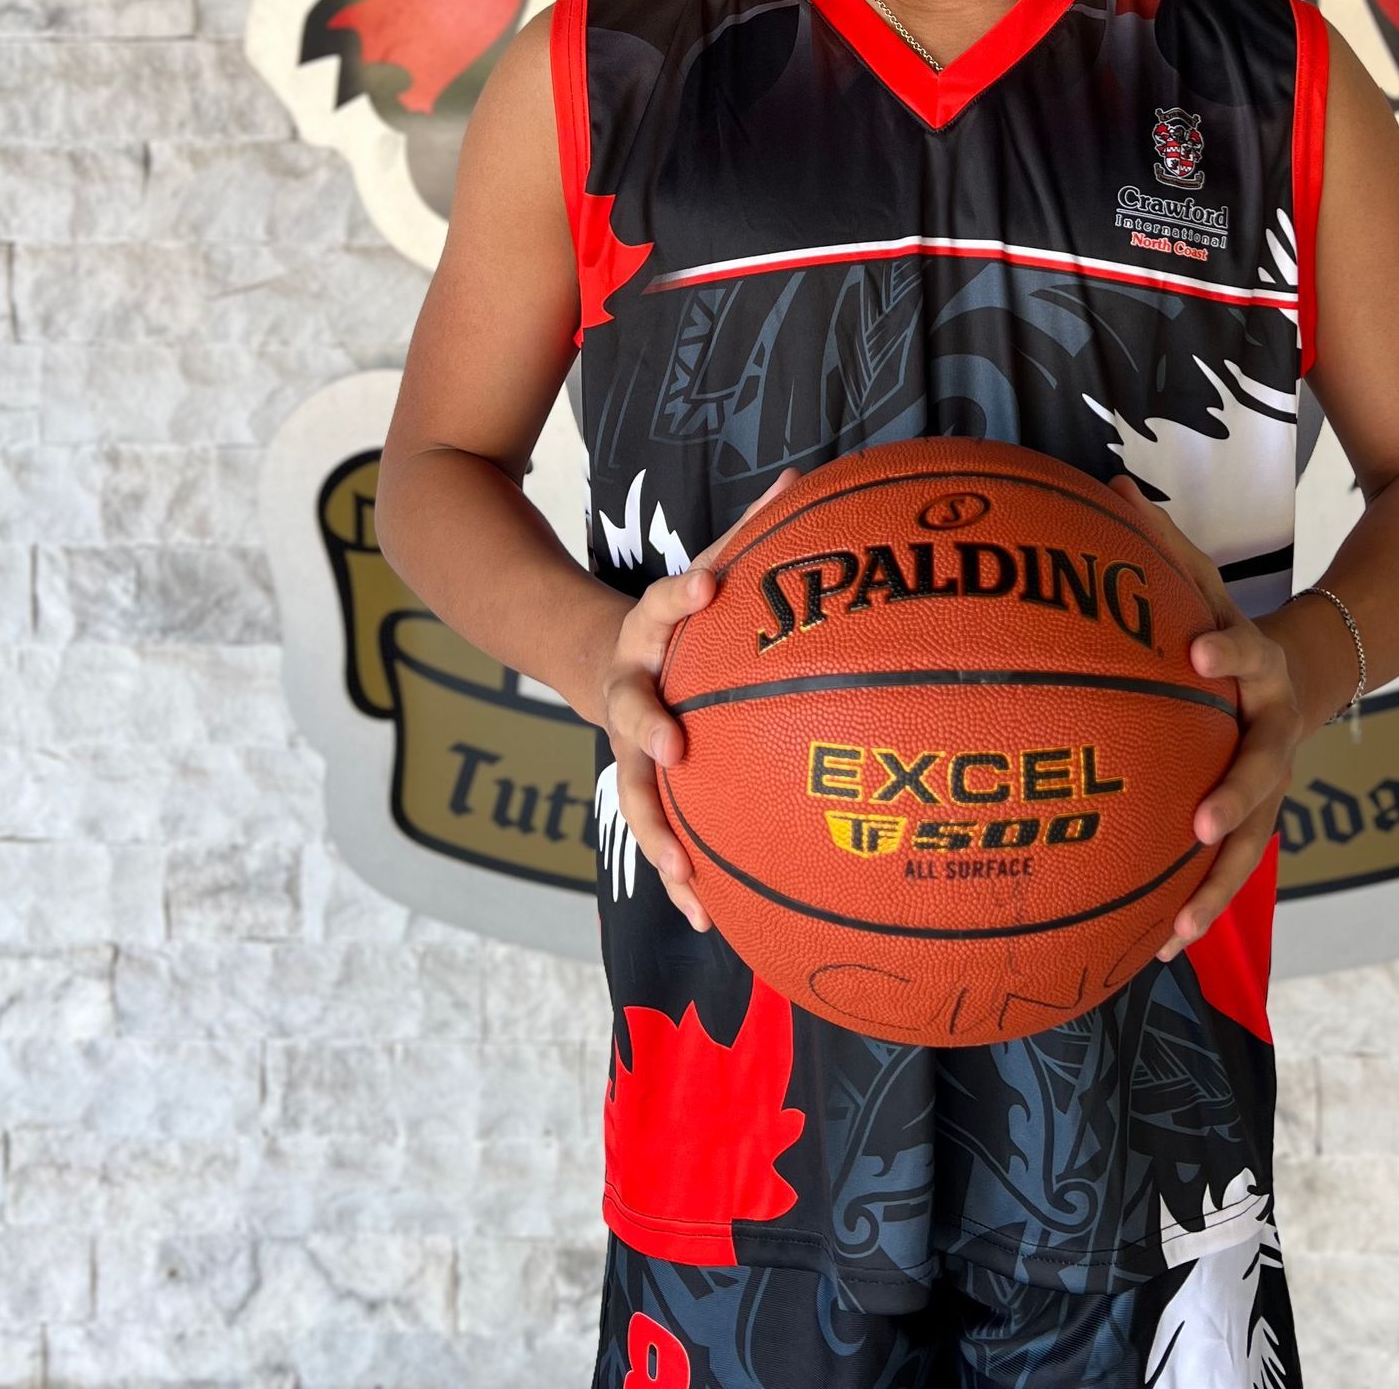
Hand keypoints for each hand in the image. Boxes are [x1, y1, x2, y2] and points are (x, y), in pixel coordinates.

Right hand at [595, 467, 798, 931]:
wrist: (592, 656)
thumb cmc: (679, 616)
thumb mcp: (706, 567)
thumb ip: (752, 531)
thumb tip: (806, 477)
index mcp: (650, 628)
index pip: (661, 601)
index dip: (681, 593)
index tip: (706, 587)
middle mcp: (631, 688)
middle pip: (629, 707)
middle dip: (647, 727)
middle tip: (673, 746)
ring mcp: (627, 747)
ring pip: (634, 793)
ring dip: (659, 833)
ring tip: (687, 876)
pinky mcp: (641, 790)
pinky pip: (660, 837)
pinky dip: (679, 878)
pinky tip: (709, 921)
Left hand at [1108, 473, 1303, 964]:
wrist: (1314, 674)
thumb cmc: (1231, 629)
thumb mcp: (1207, 585)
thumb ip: (1163, 545)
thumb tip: (1108, 484)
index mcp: (1259, 666)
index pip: (1247, 653)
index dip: (1227, 654)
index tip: (1197, 654)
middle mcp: (1273, 731)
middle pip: (1263, 769)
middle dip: (1235, 798)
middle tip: (1202, 824)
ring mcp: (1271, 786)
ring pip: (1251, 843)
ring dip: (1216, 885)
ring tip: (1176, 927)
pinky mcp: (1255, 823)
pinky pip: (1228, 871)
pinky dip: (1198, 906)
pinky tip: (1157, 946)